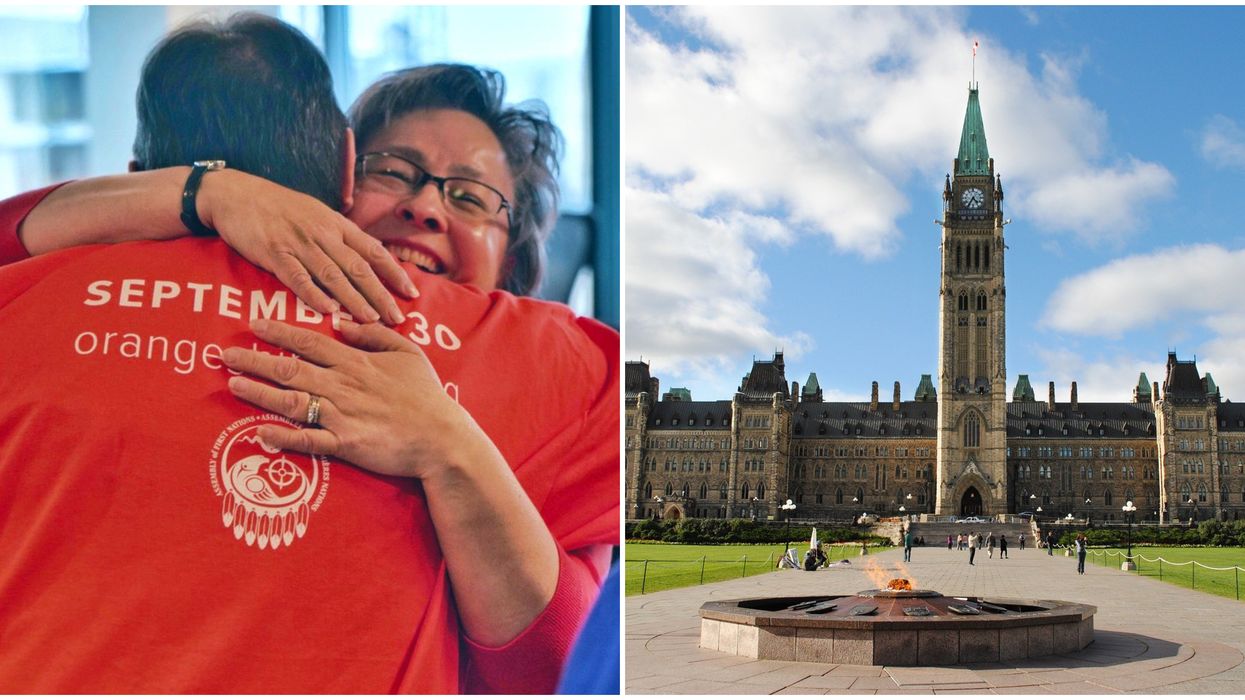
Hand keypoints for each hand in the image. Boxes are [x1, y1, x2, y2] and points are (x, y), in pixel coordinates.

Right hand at [200, 170, 413, 323]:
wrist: (234, 193)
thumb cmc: (277, 207)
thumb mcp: (315, 214)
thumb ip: (338, 236)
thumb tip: (364, 258)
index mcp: (336, 224)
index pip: (373, 250)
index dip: (394, 272)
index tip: (411, 292)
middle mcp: (323, 233)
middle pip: (358, 267)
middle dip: (380, 294)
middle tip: (397, 318)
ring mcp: (299, 243)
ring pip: (333, 275)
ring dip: (354, 300)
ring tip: (372, 321)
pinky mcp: (274, 252)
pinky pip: (298, 277)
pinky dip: (314, 294)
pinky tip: (328, 310)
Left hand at [221, 318, 486, 478]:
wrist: (441, 437)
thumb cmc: (426, 395)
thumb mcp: (407, 353)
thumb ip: (373, 335)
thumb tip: (342, 323)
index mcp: (355, 362)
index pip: (310, 342)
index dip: (279, 333)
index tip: (254, 326)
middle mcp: (342, 385)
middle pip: (290, 368)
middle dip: (255, 360)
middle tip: (225, 354)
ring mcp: (341, 415)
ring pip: (291, 400)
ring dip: (259, 392)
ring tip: (233, 384)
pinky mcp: (344, 443)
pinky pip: (307, 439)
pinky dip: (282, 436)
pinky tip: (259, 432)